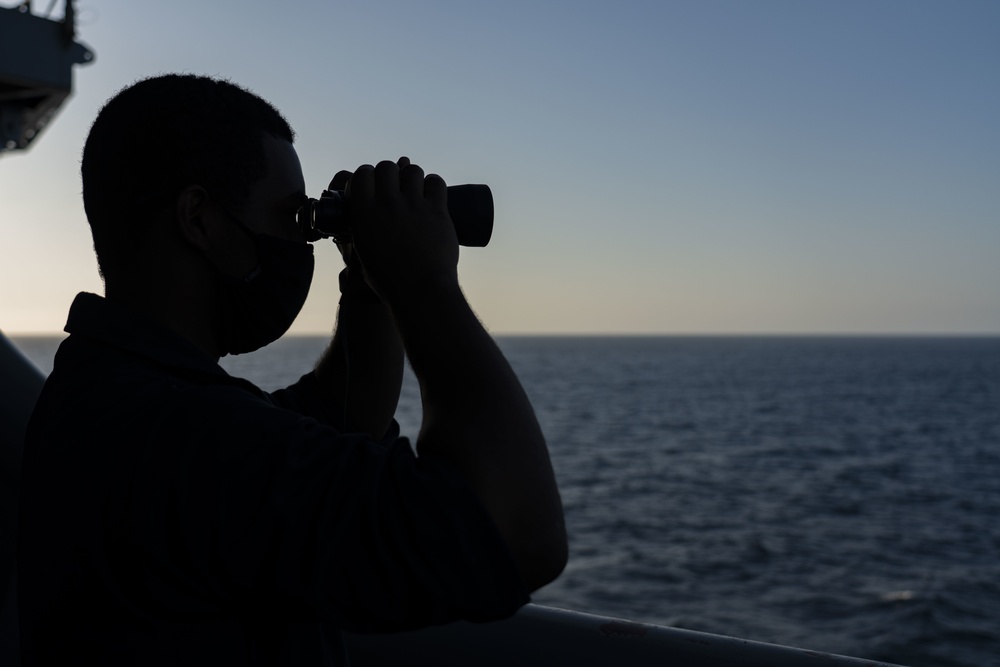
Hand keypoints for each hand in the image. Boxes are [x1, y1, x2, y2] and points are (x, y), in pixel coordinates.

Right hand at [347, 157, 459, 303]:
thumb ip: (360, 232)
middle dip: (390, 173)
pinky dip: (434, 185)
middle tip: (396, 188)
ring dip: (413, 177)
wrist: (420, 290)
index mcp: (364, 213)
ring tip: (415, 190)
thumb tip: (358, 223)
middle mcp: (387, 203)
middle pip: (386, 167)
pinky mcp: (437, 210)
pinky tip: (432, 194)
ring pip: (412, 170)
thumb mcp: (362, 254)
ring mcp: (413, 205)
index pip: (362, 173)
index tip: (373, 185)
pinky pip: (436, 182)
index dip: (368, 176)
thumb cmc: (389, 279)